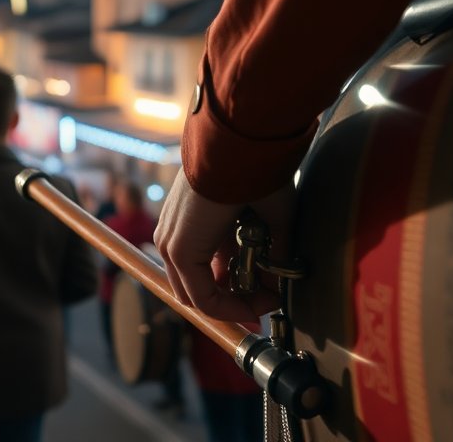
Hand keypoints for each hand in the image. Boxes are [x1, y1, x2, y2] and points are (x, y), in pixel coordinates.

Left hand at [154, 168, 294, 321]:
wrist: (242, 146)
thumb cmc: (257, 171)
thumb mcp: (268, 217)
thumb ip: (271, 251)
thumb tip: (279, 282)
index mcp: (191, 224)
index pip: (205, 270)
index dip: (236, 291)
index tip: (269, 296)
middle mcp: (175, 235)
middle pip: (199, 286)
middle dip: (237, 300)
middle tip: (270, 301)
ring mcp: (173, 243)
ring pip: (199, 294)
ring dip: (235, 304)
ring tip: (268, 301)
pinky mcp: (180, 250)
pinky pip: (202, 297)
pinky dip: (230, 307)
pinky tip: (258, 305)